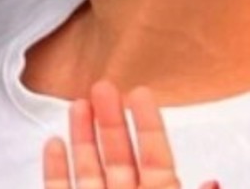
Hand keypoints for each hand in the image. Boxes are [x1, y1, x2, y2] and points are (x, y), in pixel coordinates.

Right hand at [40, 82, 217, 188]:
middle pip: (118, 154)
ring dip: (81, 133)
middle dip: (110, 118)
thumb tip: (212, 182)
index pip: (155, 156)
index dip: (148, 123)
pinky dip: (54, 166)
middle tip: (104, 86)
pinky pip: (59, 186)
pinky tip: (53, 142)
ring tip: (78, 104)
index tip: (140, 92)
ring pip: (87, 166)